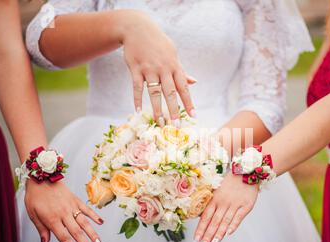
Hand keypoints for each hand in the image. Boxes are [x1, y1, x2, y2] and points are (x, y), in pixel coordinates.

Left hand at [24, 180, 103, 241]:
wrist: (41, 177)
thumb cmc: (34, 196)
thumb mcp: (32, 214)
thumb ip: (41, 229)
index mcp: (52, 219)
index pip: (64, 237)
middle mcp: (64, 213)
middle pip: (77, 232)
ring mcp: (71, 206)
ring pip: (84, 222)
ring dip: (93, 233)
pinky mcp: (75, 199)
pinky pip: (86, 209)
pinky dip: (94, 216)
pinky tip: (101, 223)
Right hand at [121, 10, 195, 124]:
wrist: (138, 28)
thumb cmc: (158, 43)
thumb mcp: (172, 54)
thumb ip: (181, 70)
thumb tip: (194, 82)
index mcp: (174, 66)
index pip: (183, 88)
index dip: (188, 102)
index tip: (193, 116)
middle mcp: (163, 69)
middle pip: (170, 93)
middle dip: (174, 110)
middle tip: (176, 125)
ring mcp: (149, 69)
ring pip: (154, 92)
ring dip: (157, 108)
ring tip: (159, 122)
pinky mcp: (135, 69)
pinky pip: (137, 87)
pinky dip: (137, 99)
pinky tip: (138, 111)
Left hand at [193, 173, 258, 241]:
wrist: (246, 171)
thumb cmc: (230, 184)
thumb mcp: (217, 191)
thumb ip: (211, 205)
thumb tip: (202, 219)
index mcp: (214, 199)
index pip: (205, 217)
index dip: (200, 229)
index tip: (196, 240)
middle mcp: (223, 202)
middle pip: (214, 221)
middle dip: (207, 235)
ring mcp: (235, 204)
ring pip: (225, 221)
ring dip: (219, 234)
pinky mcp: (246, 205)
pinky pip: (238, 217)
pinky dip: (233, 225)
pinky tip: (228, 233)